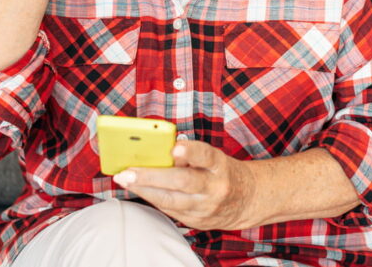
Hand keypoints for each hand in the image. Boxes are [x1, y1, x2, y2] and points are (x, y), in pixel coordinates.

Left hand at [112, 140, 258, 230]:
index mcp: (220, 166)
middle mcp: (214, 188)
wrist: (246, 200)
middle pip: (182, 182)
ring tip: (125, 180)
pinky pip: (170, 210)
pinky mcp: (197, 221)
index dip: (190, 152)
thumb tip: (161, 151)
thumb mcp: (214, 158)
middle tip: (128, 172)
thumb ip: (191, 155)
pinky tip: (139, 190)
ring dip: (144, 190)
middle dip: (152, 177)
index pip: (206, 156)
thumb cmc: (222, 172)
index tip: (174, 149)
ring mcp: (206, 208)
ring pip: (171, 200)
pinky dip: (153, 198)